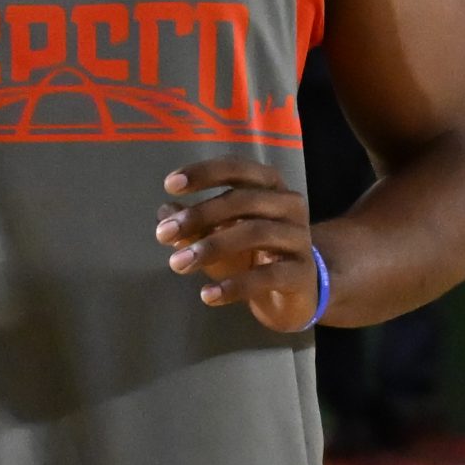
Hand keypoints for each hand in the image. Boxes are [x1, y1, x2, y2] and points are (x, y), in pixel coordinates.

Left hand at [157, 157, 320, 331]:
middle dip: (199, 215)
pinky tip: (208, 295)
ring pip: (254, 233)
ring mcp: (299, 238)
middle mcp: (289, 205)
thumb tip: (165, 212)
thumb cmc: (253, 254)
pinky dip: (234, 285)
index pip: (237, 169)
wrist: (295, 293)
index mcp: (269, 185)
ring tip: (177, 264)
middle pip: (242, 200)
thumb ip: (195, 223)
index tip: (169, 185)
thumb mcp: (219, 236)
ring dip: (210, 247)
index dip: (204, 173)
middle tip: (163, 233)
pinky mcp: (301, 273)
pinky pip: (267, 276)